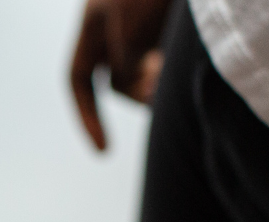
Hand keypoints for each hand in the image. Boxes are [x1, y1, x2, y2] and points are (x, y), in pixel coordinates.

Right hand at [69, 0, 172, 150]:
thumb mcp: (130, 28)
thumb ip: (127, 63)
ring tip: (178, 67)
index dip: (89, 117)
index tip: (105, 152)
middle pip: (122, 80)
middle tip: (164, 90)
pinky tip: (188, 61)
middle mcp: (117, 25)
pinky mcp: (174, 25)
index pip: (80, 81)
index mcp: (94, 23)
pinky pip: (173, 59)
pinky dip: (180, 69)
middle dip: (142, 92)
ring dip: (163, 80)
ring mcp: (148, 22)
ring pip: (151, 70)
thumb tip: (140, 92)